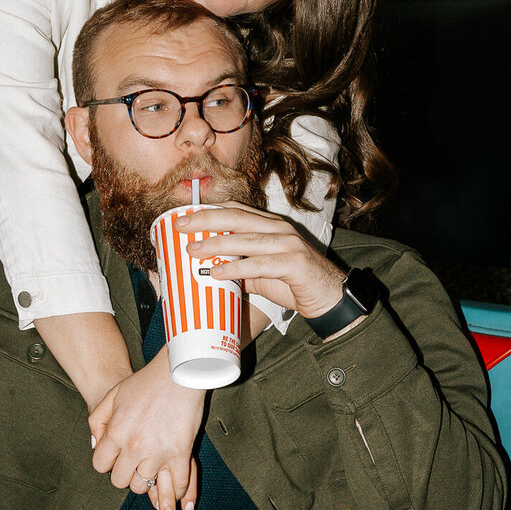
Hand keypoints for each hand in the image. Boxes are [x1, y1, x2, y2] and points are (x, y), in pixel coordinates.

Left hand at [89, 348, 204, 509]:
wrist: (178, 373)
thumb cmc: (145, 382)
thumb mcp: (112, 395)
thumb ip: (98, 421)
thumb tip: (95, 445)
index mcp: (115, 433)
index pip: (100, 465)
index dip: (106, 462)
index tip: (115, 457)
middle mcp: (134, 447)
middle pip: (120, 480)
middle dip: (123, 474)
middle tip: (132, 464)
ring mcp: (158, 453)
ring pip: (143, 486)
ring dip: (145, 480)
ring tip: (150, 470)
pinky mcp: (180, 454)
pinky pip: (178, 483)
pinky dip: (177, 490)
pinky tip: (174, 486)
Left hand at [179, 204, 343, 320]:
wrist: (330, 299)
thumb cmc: (295, 284)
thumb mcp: (263, 274)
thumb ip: (240, 268)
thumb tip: (211, 271)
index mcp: (271, 226)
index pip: (236, 210)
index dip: (209, 211)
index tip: (184, 217)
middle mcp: (279, 229)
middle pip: (237, 217)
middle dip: (206, 220)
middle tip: (181, 226)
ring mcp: (289, 244)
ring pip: (246, 239)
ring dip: (217, 244)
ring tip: (193, 251)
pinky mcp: (295, 263)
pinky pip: (261, 264)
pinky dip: (237, 268)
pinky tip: (218, 273)